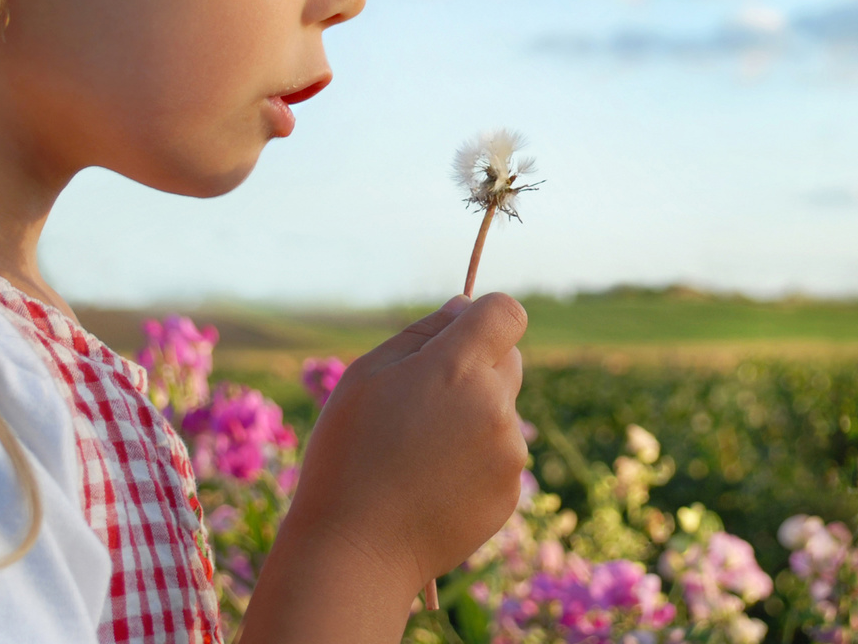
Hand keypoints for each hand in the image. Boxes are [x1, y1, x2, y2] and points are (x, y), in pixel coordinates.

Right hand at [239, 292, 528, 642]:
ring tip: (420, 454)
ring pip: (503, 412)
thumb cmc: (347, 454)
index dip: (485, 318)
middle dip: (478, 368)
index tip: (459, 336)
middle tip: (425, 402)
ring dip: (475, 418)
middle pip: (510, 360)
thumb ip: (423, 333)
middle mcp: (494, 405)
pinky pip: (500, 457)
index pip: (506, 314)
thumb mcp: (366, 375)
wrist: (356, 549)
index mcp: (458, 367)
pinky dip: (476, 461)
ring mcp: (508, 452)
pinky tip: (433, 484)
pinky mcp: (510, 491)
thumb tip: (463, 308)